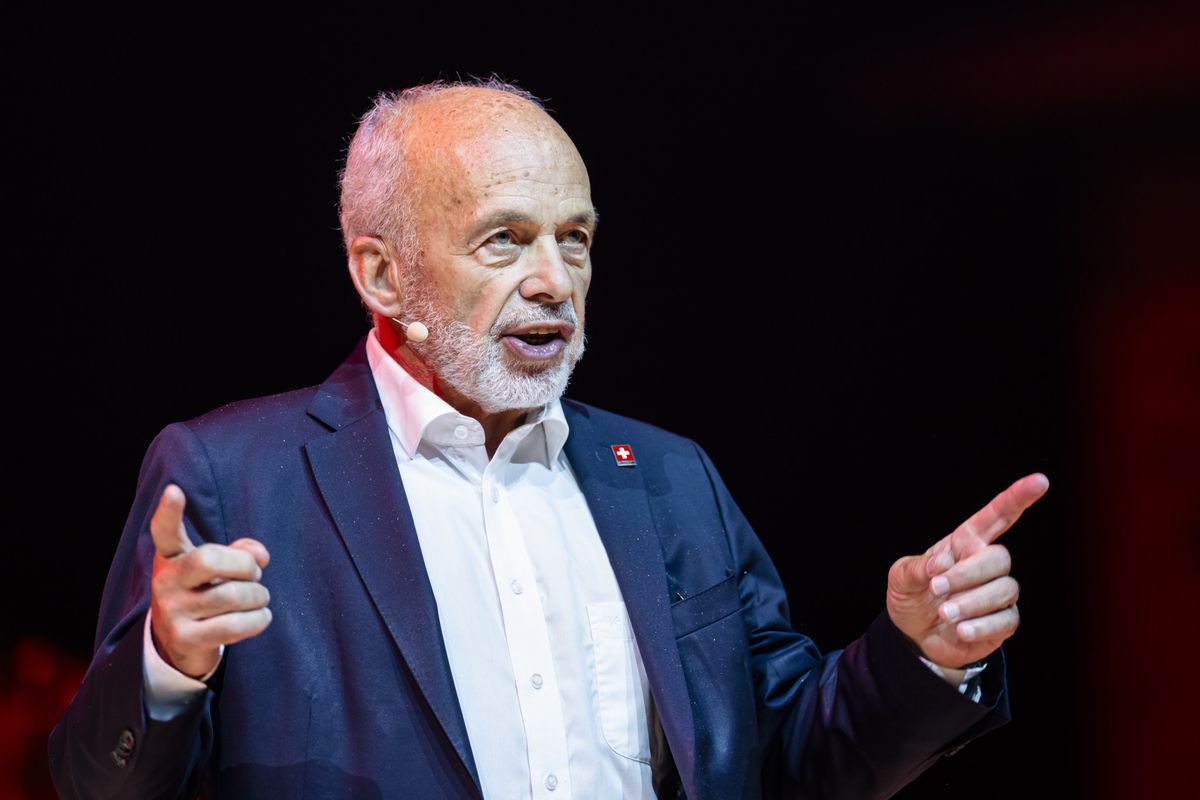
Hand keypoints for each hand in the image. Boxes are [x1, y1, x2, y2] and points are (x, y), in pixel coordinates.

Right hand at [149, 483, 271, 678]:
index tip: (174, 491)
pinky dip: (258, 619)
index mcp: (171, 558)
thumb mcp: (218, 568)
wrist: (180, 643)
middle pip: (209, 559)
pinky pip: (234, 625)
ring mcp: (172, 613)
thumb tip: (260, 556)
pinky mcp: (186, 640)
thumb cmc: (205, 593)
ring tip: (259, 598)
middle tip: (255, 575)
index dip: (169, 512)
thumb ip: (241, 552)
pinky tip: (261, 616)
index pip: (165, 532)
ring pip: (231, 595)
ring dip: (258, 596)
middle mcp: (165, 582)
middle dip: (245, 566)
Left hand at [886, 472, 1048, 669]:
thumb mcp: (902, 577)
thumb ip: (917, 567)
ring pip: (1005, 590)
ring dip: (971, 603)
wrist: (913, 634)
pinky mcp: (1003, 622)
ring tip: (944, 614)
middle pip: (1000, 557)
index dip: (1017, 498)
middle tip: (937, 588)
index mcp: (965, 543)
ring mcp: (998, 593)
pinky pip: (1006, 620)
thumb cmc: (912, 595)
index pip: (997, 516)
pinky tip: (960, 631)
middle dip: (968, 574)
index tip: (1040, 481)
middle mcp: (986, 564)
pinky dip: (981, 627)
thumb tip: (942, 564)